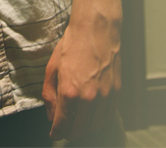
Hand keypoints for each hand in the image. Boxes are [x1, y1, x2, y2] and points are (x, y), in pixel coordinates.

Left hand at [42, 14, 120, 140]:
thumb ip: (49, 94)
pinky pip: (108, 115)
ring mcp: (105, 96)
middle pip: (80, 129)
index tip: (54, 135)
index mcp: (69, 91)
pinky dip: (99, 119)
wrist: (95, 29)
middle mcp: (89, 98)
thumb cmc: (72, 45)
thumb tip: (51, 114)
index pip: (62, 124)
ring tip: (78, 123)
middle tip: (65, 129)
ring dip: (85, 128)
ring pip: (95, 125)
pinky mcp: (116, 92)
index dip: (56, 133)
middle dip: (70, 132)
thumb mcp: (52, 67)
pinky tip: (92, 114)